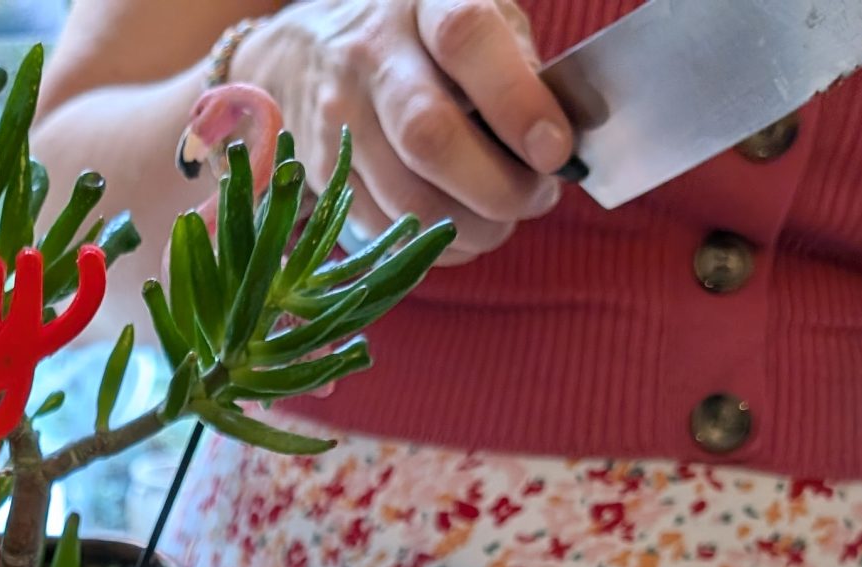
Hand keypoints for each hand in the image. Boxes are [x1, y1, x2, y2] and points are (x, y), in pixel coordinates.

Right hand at [239, 0, 570, 260]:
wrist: (306, 48)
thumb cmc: (417, 36)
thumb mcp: (471, 19)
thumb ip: (515, 66)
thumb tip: (553, 142)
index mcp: (423, 4)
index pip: (466, 41)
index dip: (516, 102)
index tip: (555, 151)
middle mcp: (371, 55)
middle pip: (429, 137)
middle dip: (496, 187)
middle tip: (535, 199)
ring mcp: (339, 116)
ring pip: (406, 198)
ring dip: (470, 228)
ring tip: (501, 220)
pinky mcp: (324, 169)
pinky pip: (382, 228)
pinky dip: (431, 246)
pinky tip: (458, 232)